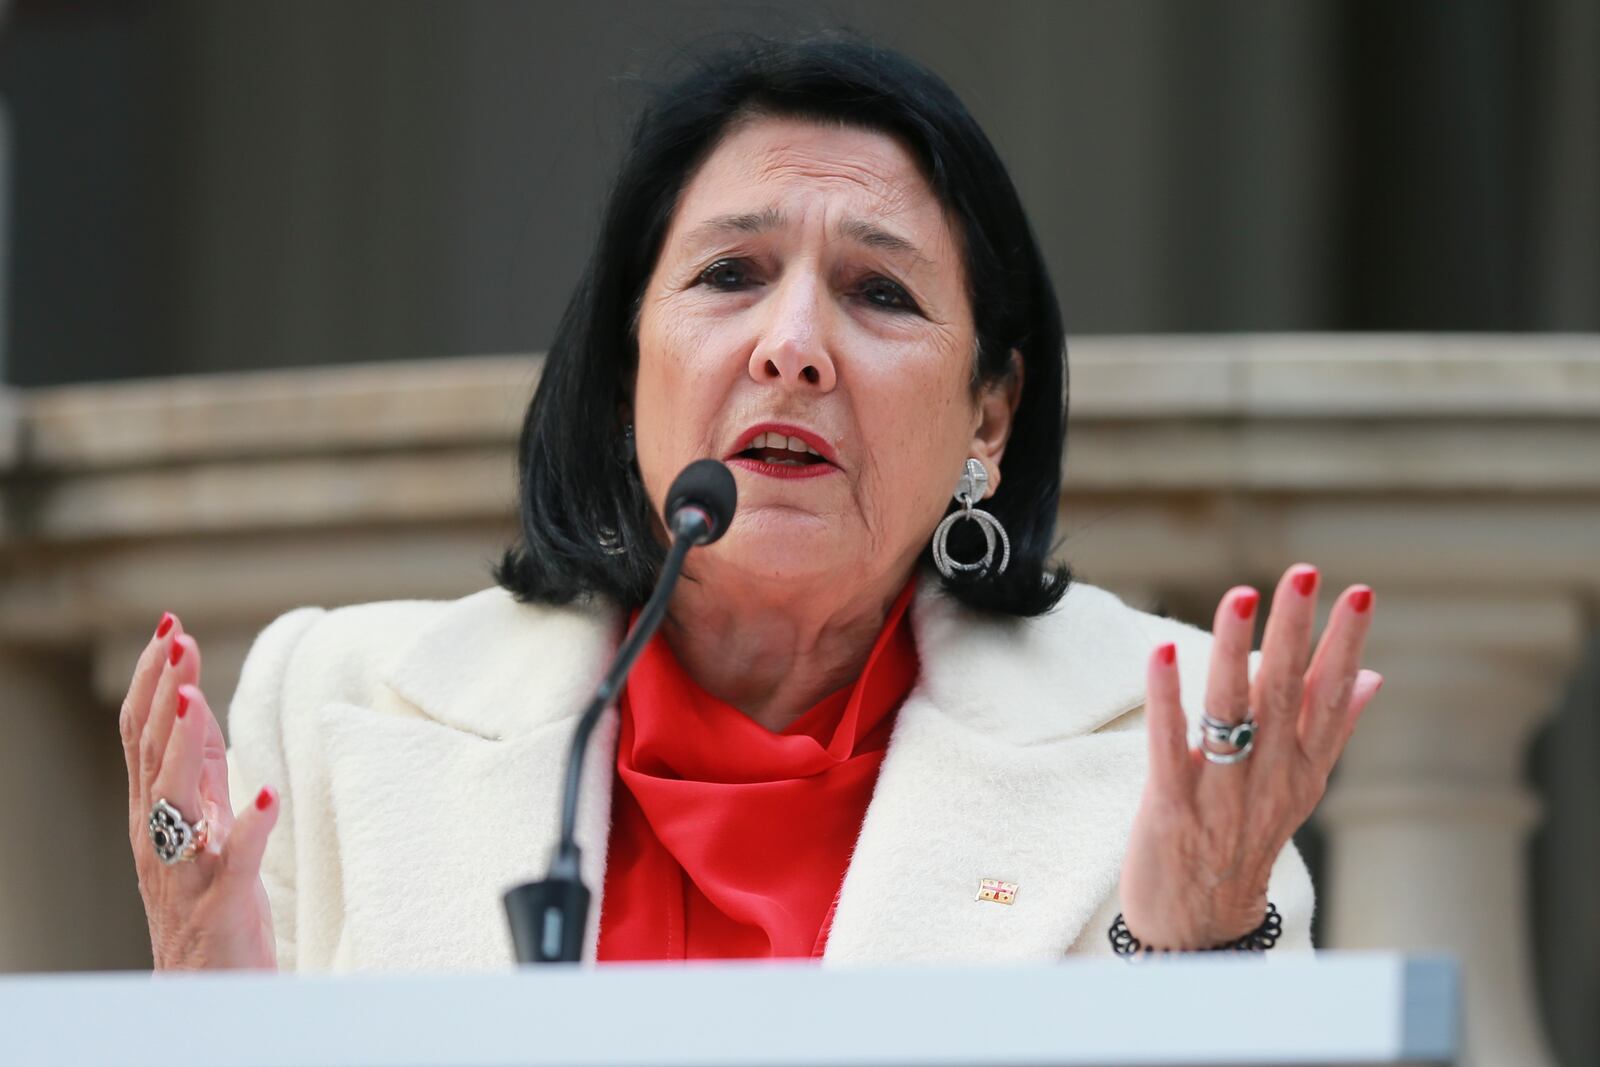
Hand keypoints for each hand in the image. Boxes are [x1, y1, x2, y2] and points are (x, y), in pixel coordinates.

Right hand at [120, 613, 278, 969]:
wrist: (205, 990)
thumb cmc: (206, 903)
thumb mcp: (200, 822)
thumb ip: (199, 771)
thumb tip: (199, 706)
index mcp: (155, 814)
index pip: (143, 736)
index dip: (153, 681)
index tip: (171, 627)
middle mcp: (160, 838)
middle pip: (152, 756)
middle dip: (162, 694)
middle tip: (177, 639)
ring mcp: (186, 873)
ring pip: (173, 804)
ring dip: (185, 748)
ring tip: (196, 699)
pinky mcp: (221, 907)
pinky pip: (232, 866)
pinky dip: (247, 830)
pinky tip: (266, 797)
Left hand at [1118, 563, 1382, 947]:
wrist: (1199, 921)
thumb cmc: (1245, 839)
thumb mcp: (1300, 786)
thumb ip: (1332, 727)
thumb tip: (1373, 675)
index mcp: (1302, 768)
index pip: (1331, 696)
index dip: (1345, 645)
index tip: (1360, 592)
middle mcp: (1270, 777)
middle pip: (1285, 695)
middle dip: (1295, 631)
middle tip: (1304, 573)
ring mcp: (1221, 793)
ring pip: (1231, 712)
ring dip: (1233, 651)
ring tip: (1239, 595)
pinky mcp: (1171, 807)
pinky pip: (1169, 746)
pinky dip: (1167, 698)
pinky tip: (1162, 652)